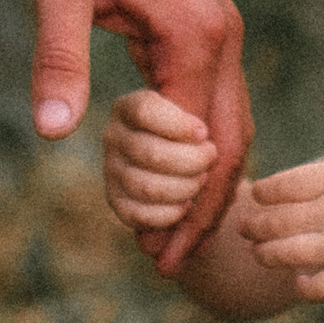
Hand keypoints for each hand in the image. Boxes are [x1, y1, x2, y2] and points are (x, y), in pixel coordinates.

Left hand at [33, 0, 248, 267]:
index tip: (157, 255)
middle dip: (206, 208)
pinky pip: (214, 97)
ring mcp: (219, 30)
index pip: (202, 146)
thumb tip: (52, 134)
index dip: (183, 207)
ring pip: (230, 122)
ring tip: (171, 231)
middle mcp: (222, 39)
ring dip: (206, 179)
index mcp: (196, 38)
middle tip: (169, 262)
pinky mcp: (204, 22)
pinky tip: (169, 168)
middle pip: (232, 144)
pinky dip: (200, 143)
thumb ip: (59, 58)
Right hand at [104, 86, 220, 256]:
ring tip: (202, 179)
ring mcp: (112, 170)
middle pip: (150, 154)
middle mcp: (114, 137)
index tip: (204, 133)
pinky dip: (168, 214)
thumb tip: (201, 131)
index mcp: (130, 108)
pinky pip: (137, 215)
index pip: (145, 112)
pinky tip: (187, 204)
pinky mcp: (117, 200)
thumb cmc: (203, 128)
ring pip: (145, 187)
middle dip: (191, 162)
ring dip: (184, 188)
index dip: (179, 126)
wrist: (195, 156)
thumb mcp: (207, 114)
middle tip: (211, 158)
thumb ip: (206, 118)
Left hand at [241, 105, 323, 299]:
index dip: (264, 191)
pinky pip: (308, 286)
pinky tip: (299, 279)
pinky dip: (299, 284)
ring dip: (265, 254)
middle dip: (254, 225)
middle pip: (274, 220)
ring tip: (260, 253)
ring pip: (281, 253)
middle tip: (246, 227)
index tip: (259, 195)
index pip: (282, 184)